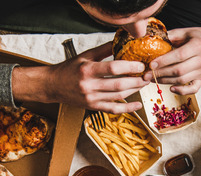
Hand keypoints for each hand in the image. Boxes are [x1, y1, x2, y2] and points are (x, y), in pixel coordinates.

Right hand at [12, 42, 147, 112]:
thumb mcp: (85, 56)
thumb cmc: (69, 69)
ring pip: (118, 96)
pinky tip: (138, 105)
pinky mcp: (93, 107)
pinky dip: (127, 108)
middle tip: (147, 75)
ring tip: (143, 83)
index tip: (141, 64)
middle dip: (136, 80)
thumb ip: (103, 50)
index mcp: (87, 70)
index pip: (113, 68)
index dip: (130, 67)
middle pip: (119, 85)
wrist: (53, 86)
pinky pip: (113, 109)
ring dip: (134, 90)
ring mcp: (91, 98)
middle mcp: (89, 86)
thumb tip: (121, 41)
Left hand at [148, 16, 200, 94]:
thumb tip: (152, 41)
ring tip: (154, 79)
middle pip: (179, 70)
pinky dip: (181, 91)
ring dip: (166, 81)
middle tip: (147, 75)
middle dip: (161, 73)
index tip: (151, 65)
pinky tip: (171, 88)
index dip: (164, 61)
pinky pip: (193, 89)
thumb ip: (170, 36)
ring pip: (183, 80)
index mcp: (198, 46)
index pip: (179, 55)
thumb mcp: (184, 31)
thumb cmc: (197, 36)